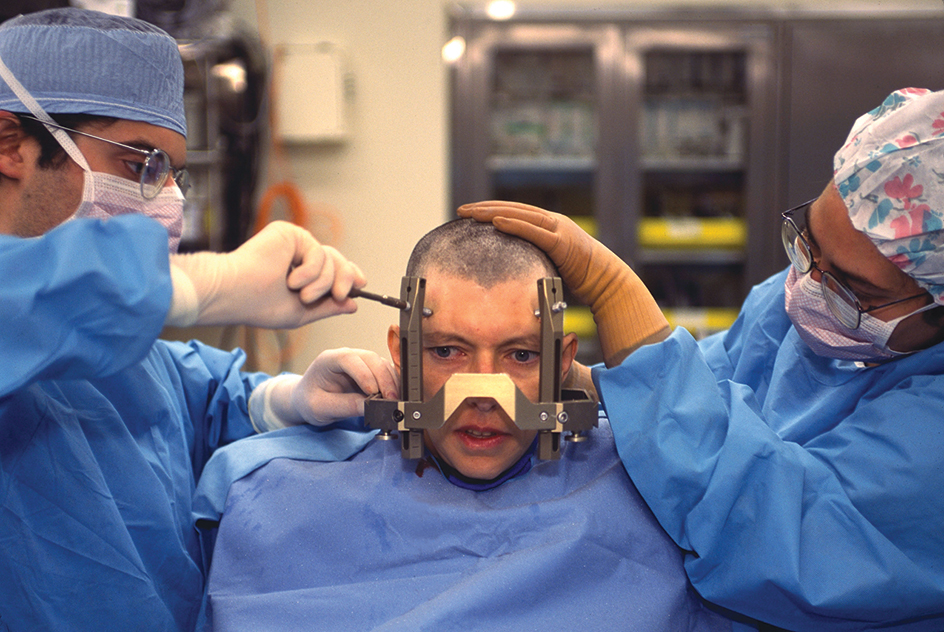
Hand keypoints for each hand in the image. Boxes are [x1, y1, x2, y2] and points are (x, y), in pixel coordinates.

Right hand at [167, 221, 365, 327]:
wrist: (236, 294)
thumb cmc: (259, 306)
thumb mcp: (302, 313)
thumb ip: (328, 307)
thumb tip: (353, 304)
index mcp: (301, 274)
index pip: (333, 269)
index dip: (349, 275)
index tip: (361, 285)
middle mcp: (299, 256)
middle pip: (338, 261)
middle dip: (344, 280)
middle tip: (339, 295)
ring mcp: (295, 244)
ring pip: (331, 259)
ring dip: (321, 283)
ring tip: (302, 294)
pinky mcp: (290, 233)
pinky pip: (318, 252)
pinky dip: (310, 271)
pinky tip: (291, 280)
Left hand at [273, 348, 398, 425]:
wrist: (308, 400)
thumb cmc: (310, 401)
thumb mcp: (321, 408)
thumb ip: (344, 406)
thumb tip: (369, 407)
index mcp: (329, 360)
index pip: (349, 359)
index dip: (363, 373)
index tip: (372, 392)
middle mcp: (346, 356)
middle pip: (371, 358)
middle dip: (383, 378)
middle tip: (390, 399)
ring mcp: (360, 362)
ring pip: (381, 364)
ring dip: (391, 381)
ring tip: (394, 401)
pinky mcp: (369, 371)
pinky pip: (385, 372)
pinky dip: (392, 383)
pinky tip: (393, 397)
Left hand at [459, 201, 606, 306]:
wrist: (607, 283)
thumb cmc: (579, 282)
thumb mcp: (549, 268)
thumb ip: (532, 264)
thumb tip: (511, 278)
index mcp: (549, 227)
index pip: (514, 214)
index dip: (491, 211)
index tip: (469, 214)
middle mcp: (553, 222)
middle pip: (512, 209)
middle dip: (485, 208)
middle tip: (461, 210)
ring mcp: (558, 229)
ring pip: (520, 215)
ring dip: (493, 212)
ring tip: (471, 214)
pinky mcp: (562, 241)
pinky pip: (534, 230)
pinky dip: (514, 225)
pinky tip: (496, 222)